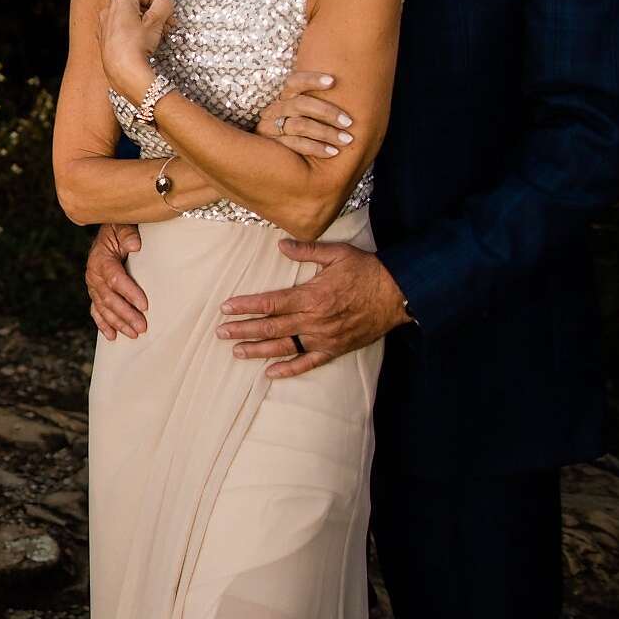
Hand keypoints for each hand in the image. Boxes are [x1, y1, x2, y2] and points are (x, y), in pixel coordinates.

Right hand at [85, 223, 147, 339]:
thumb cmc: (118, 230)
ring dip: (118, 323)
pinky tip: (112, 336)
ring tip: (134, 334)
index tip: (145, 305)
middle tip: (142, 327)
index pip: (115, 279)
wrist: (107, 233)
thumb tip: (135, 246)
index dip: (129, 293)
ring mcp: (93, 286)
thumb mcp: (122, 226)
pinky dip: (103, 324)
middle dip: (126, 314)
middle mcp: (93, 275)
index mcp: (101, 259)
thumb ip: (127, 233)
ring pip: (103, 308)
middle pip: (108, 298)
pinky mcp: (95, 293)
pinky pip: (96, 311)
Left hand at [100, 0, 175, 97]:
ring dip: (145, 24)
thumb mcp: (156, 22)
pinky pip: (122, 31)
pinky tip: (144, 44)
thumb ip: (164, 5)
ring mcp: (104, 27)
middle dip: (152, 13)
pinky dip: (134, 33)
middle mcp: (108, 11)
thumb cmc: (136, 46)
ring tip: (158, 35)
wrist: (123, 72)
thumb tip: (165, 1)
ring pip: (128, 19)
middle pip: (134, 5)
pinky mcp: (105, 41)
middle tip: (165, 23)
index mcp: (119, 2)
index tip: (165, 9)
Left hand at [218, 241, 407, 378]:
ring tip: (236, 351)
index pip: (269, 303)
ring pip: (284, 347)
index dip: (245, 307)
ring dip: (258, 350)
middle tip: (220, 332)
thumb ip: (306, 250)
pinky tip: (270, 373)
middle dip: (243, 330)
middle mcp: (313, 320)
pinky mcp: (334, 349)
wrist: (397, 294)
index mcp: (310, 296)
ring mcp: (323, 338)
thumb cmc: (366, 271)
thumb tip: (281, 245)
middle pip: (270, 328)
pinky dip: (289, 369)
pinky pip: (308, 362)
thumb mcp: (337, 254)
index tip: (225, 309)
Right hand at [258, 70, 352, 159]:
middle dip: (327, 112)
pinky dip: (316, 148)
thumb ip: (320, 105)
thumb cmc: (303, 135)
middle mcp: (275, 110)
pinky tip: (332, 152)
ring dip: (326, 133)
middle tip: (349, 122)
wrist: (277, 163)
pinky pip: (296, 144)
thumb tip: (343, 87)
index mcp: (285, 98)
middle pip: (300, 104)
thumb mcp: (306, 116)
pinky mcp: (273, 146)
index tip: (333, 81)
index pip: (295, 82)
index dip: (312, 80)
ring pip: (300, 125)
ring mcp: (271, 128)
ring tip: (346, 140)